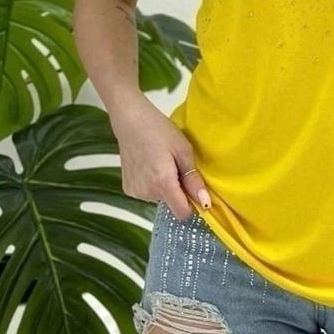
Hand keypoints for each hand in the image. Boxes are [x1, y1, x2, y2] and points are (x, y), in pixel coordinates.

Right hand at [108, 93, 210, 220]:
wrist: (130, 120)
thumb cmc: (159, 130)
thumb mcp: (183, 150)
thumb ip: (193, 179)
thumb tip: (205, 202)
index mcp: (162, 183)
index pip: (182, 213)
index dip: (192, 205)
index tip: (195, 190)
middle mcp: (147, 192)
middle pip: (172, 204)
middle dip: (178, 190)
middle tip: (176, 166)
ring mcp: (135, 192)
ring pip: (160, 199)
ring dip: (165, 186)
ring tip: (161, 163)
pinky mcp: (128, 189)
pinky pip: (148, 194)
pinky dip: (152, 184)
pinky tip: (149, 166)